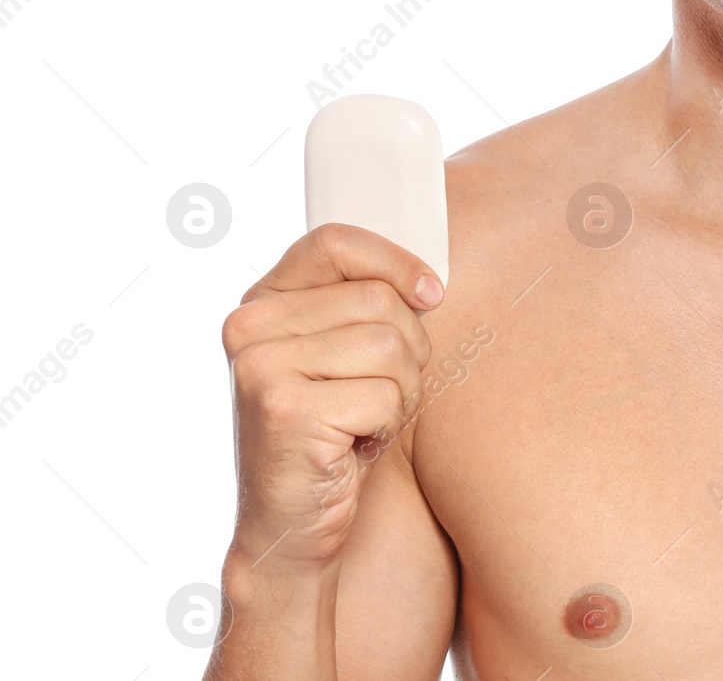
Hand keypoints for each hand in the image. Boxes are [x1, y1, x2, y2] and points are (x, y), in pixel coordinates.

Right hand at [221, 223, 441, 571]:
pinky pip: (384, 395)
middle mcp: (249, 327)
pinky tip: (351, 447)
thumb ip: (365, 303)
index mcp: (263, 301)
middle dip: (407, 350)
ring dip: (400, 392)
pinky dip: (386, 426)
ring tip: (364, 420)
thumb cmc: (334, 432)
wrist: (293, 525)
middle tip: (379, 394)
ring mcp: (261, 366)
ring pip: (389, 345)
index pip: (334, 242)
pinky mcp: (284, 409)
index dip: (394, 262)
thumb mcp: (346, 354)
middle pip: (379, 300)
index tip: (430, 293)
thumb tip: (429, 282)